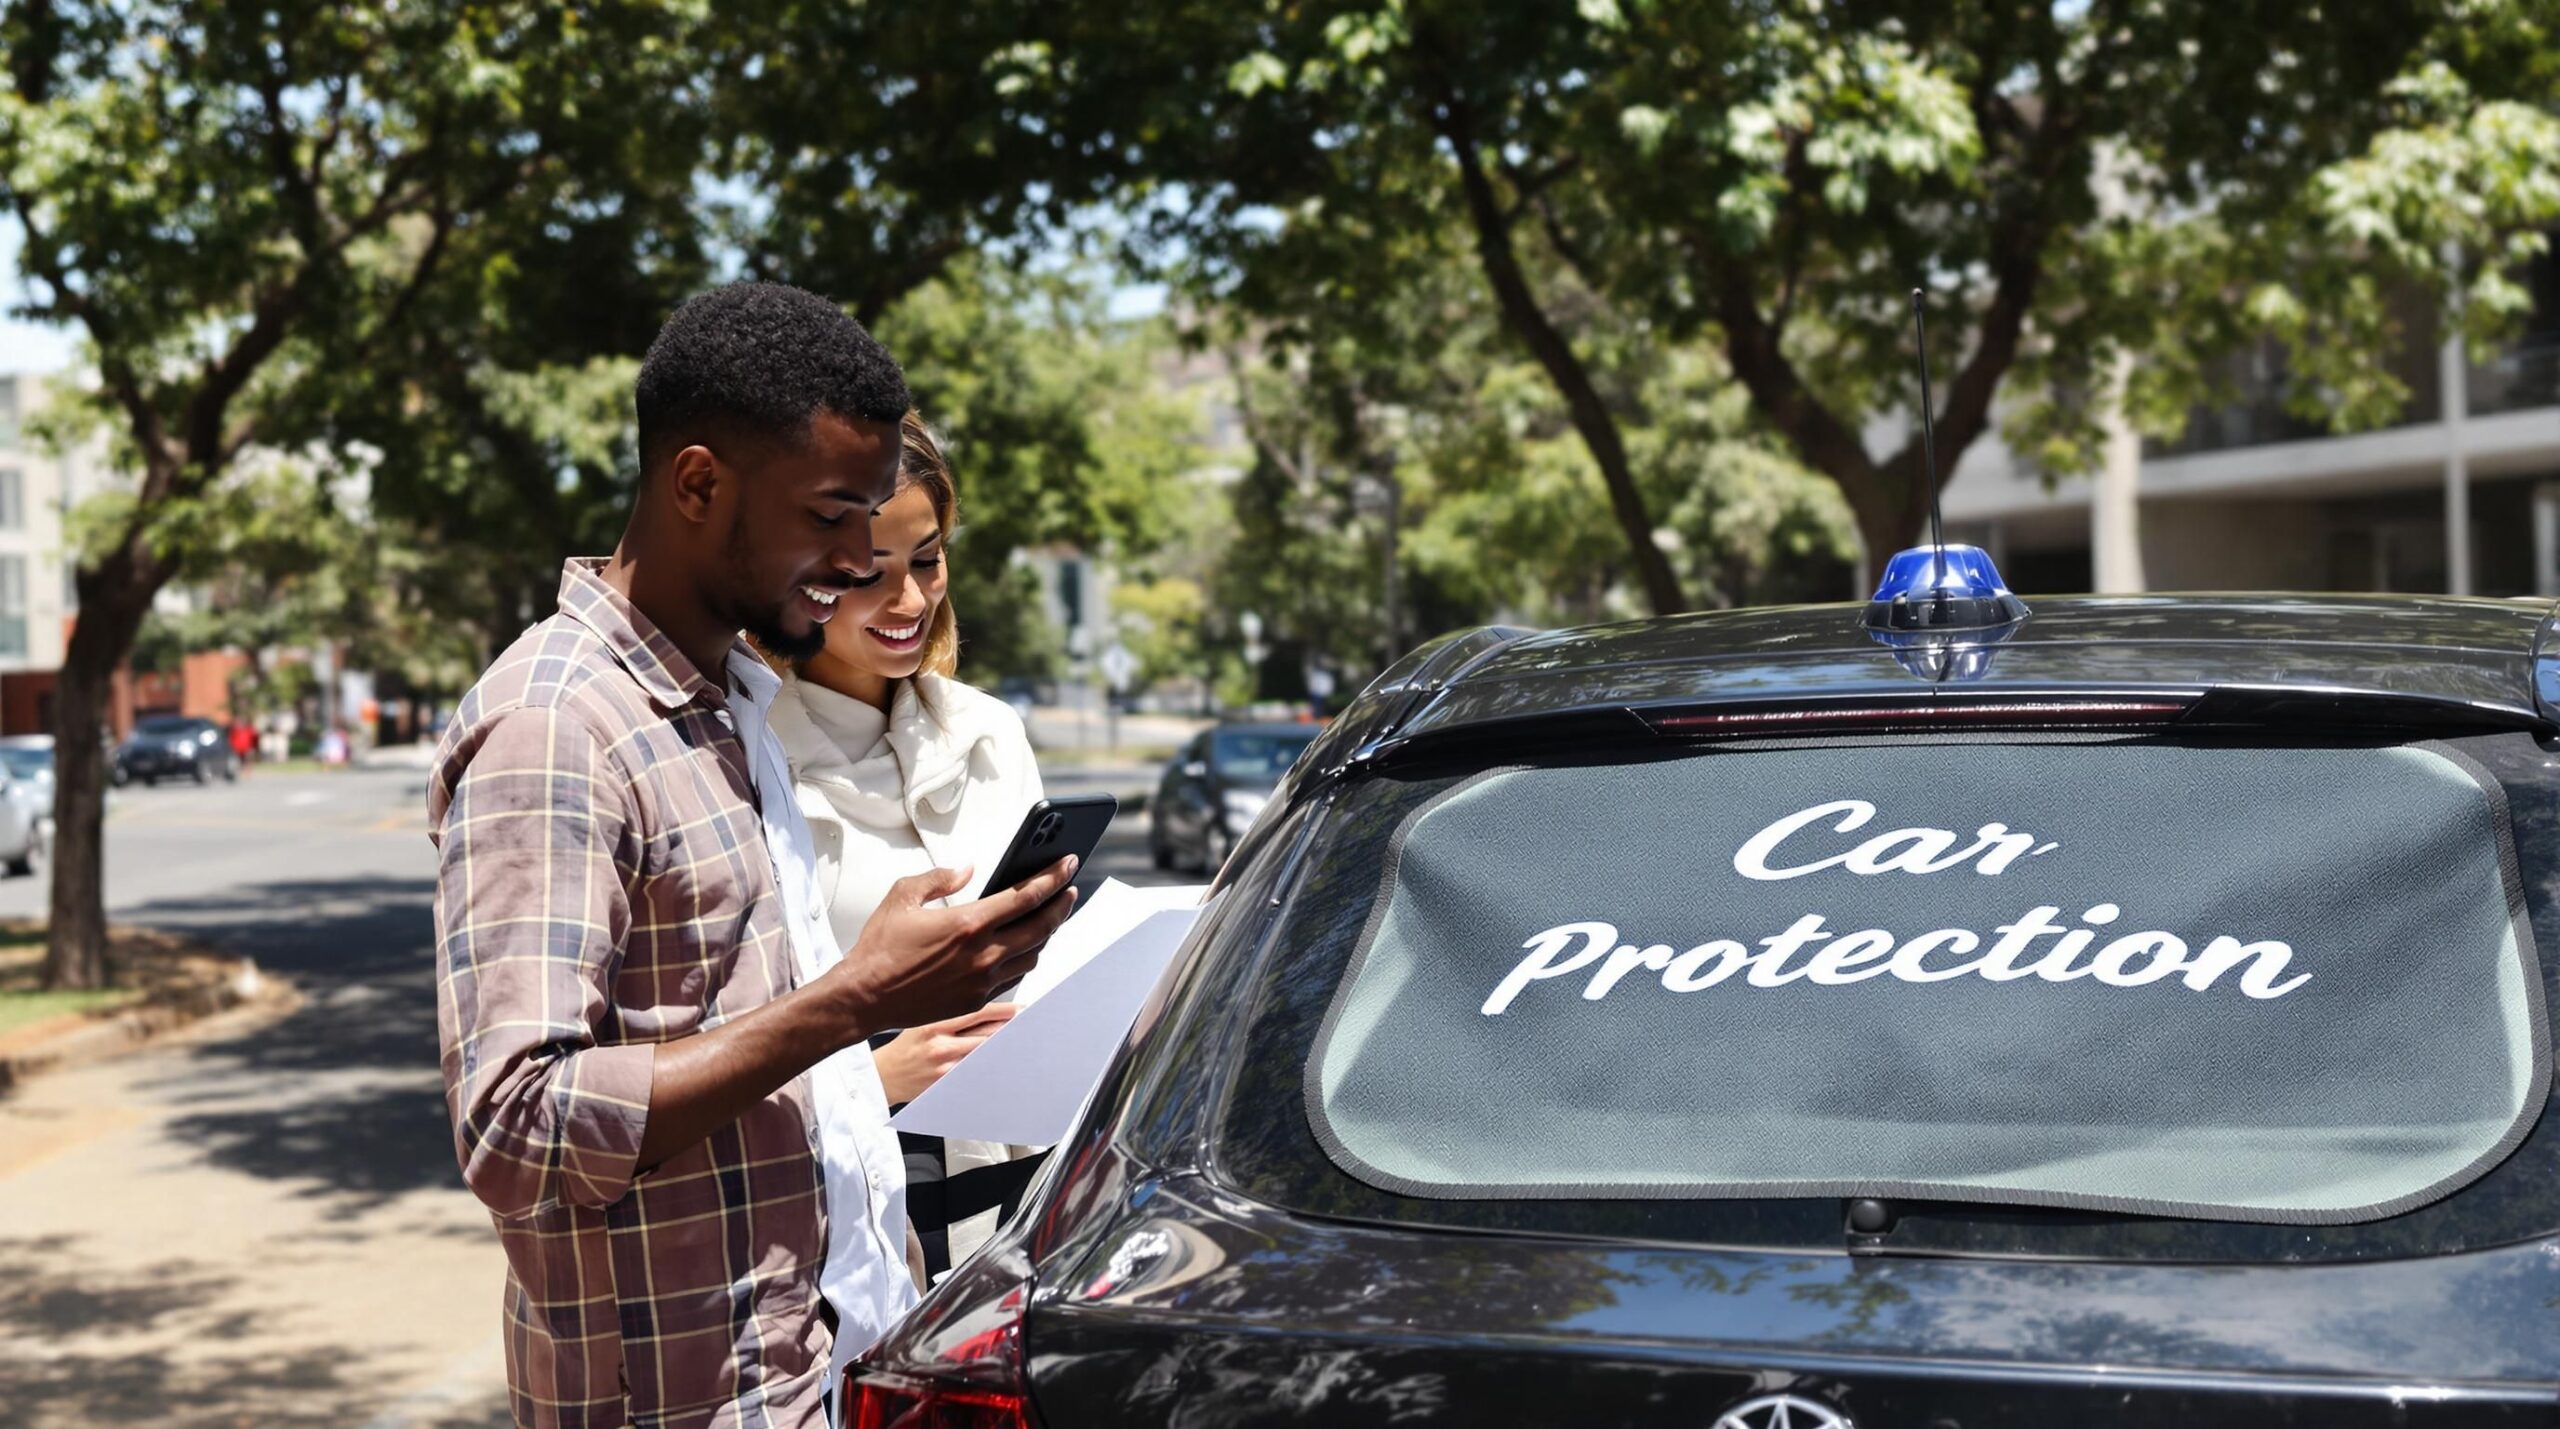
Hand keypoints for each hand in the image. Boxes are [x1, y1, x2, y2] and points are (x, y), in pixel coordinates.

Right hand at [824, 857, 1076, 1038]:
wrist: (864, 997)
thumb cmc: (880, 948)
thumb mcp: (902, 896)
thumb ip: (939, 877)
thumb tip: (967, 870)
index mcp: (968, 923)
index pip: (1026, 897)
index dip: (1053, 878)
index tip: (1069, 864)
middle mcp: (983, 954)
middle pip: (1042, 926)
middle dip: (1061, 905)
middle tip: (1069, 889)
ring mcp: (982, 980)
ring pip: (1033, 954)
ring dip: (1046, 934)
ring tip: (1049, 916)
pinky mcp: (976, 999)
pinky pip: (1014, 977)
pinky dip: (1025, 958)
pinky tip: (1024, 946)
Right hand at [874, 1004, 1019, 1103]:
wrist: (882, 1077)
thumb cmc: (904, 1048)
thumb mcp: (921, 1021)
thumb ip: (950, 1016)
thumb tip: (987, 1012)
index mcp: (934, 1023)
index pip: (977, 1012)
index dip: (1004, 1010)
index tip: (1021, 1010)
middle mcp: (941, 1044)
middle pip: (987, 1035)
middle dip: (1009, 1031)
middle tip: (1028, 1027)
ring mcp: (945, 1066)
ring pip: (984, 1054)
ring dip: (1003, 1049)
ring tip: (1018, 1044)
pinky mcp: (946, 1083)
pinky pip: (974, 1073)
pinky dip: (988, 1067)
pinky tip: (998, 1064)